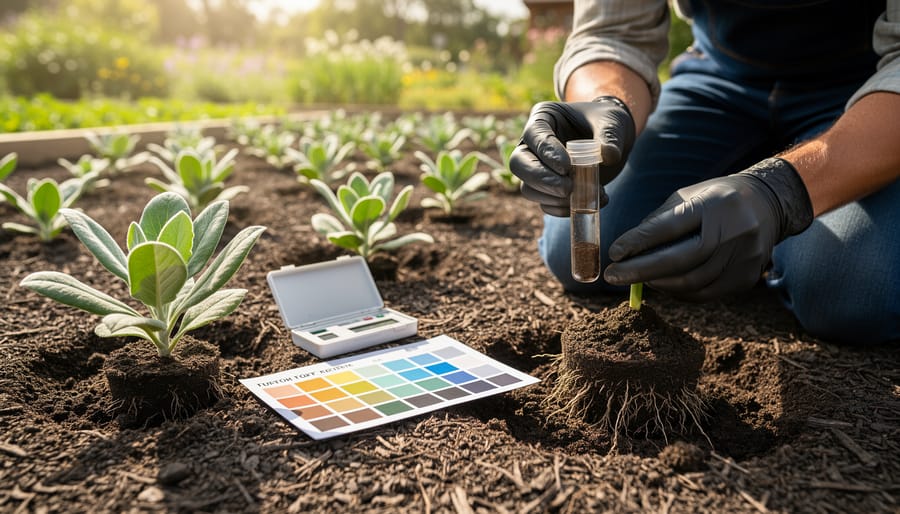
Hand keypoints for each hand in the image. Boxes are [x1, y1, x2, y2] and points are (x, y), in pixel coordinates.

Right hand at [509, 96, 634, 216]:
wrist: (612, 140)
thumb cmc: (606, 122)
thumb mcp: (613, 121)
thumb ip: (610, 135)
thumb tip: (610, 155)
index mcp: (543, 118)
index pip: (534, 135)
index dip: (547, 152)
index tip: (567, 167)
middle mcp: (532, 143)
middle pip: (519, 164)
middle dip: (542, 180)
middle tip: (567, 188)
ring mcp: (536, 168)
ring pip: (528, 188)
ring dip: (554, 198)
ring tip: (585, 196)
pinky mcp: (546, 188)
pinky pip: (544, 203)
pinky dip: (563, 209)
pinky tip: (586, 204)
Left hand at [604, 158, 813, 300]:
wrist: (768, 205)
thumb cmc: (716, 199)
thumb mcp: (688, 197)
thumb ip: (658, 221)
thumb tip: (626, 250)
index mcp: (714, 204)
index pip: (670, 227)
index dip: (639, 242)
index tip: (613, 253)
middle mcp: (734, 231)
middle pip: (681, 261)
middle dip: (640, 271)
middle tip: (613, 276)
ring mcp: (744, 257)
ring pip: (691, 283)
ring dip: (658, 283)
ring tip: (638, 277)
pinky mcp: (746, 278)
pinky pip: (704, 293)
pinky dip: (678, 292)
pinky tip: (663, 283)